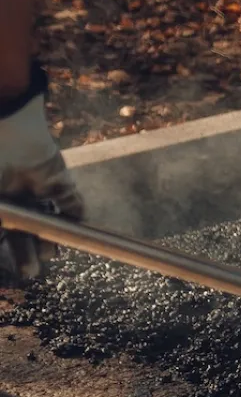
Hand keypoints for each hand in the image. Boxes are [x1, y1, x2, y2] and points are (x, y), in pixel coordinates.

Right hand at [0, 94, 82, 280]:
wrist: (4, 124)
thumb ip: (0, 224)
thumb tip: (0, 244)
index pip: (3, 229)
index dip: (7, 248)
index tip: (13, 268)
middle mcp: (13, 191)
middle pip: (24, 228)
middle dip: (27, 250)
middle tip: (32, 272)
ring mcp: (35, 184)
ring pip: (48, 217)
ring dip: (51, 237)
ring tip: (52, 256)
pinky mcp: (58, 176)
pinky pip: (70, 200)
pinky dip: (75, 215)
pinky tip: (76, 231)